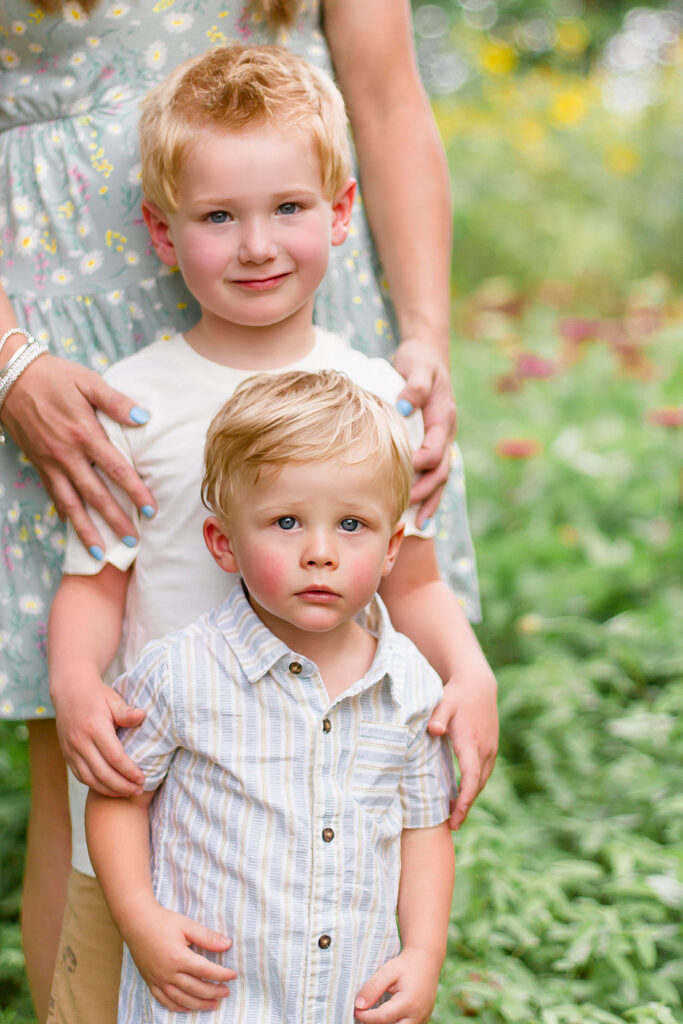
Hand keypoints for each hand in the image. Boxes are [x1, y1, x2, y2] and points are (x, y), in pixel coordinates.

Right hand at [1, 353, 154, 550]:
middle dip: (115, 520)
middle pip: (95, 494)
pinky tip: (73, 528)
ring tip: (100, 552)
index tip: (151, 510)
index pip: (116, 470)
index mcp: (84, 433)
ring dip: (86, 529)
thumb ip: (116, 402)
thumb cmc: (54, 376)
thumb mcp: (88, 381)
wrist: (11, 375)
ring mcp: (50, 462)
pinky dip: (64, 513)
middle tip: (133, 541)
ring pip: (70, 503)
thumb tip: (144, 418)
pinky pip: (53, 494)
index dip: (135, 492)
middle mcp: (66, 454)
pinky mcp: (38, 464)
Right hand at [53, 671, 145, 796]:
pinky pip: (81, 776)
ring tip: (127, 793)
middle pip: (102, 773)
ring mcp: (71, 750)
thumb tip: (142, 716)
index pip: (114, 757)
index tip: (143, 779)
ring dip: (109, 790)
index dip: (129, 771)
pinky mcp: (67, 755)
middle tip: (139, 790)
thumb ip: (127, 712)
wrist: (69, 691)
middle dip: (122, 786)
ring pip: (90, 779)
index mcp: (94, 728)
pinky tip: (110, 788)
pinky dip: (96, 786)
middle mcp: (80, 742)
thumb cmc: (97, 695)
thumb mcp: (113, 699)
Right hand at [123, 903, 235, 1012]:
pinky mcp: (150, 982)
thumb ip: (207, 937)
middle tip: (226, 992)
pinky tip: (189, 1008)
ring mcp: (158, 980)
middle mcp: (168, 973)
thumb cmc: (163, 921)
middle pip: (195, 988)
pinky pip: (165, 1001)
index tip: (233, 976)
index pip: (205, 971)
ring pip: (181, 999)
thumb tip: (228, 944)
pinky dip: (178, 1007)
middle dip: (213, 992)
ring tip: (213, 1004)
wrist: (137, 923)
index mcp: (178, 957)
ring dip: (199, 1004)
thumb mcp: (187, 925)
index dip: (221, 975)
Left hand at [354, 948, 440, 1023]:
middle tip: (364, 1014)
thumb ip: (373, 987)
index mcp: (408, 1002)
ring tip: (374, 1014)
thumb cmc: (405, 964)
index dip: (366, 1016)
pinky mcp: (423, 1020)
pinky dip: (395, 1023)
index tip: (356, 1010)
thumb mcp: (388, 971)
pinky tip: (386, 1015)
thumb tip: (359, 1005)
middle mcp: (417, 1015)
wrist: (427, 961)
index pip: (382, 1018)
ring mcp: (422, 1019)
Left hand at [393, 339, 456, 524]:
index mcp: (443, 418)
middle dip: (425, 491)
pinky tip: (416, 512)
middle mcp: (446, 433)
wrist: (427, 355)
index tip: (402, 474)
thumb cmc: (419, 360)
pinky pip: (434, 473)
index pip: (436, 448)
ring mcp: (442, 440)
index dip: (421, 463)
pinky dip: (428, 493)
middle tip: (405, 507)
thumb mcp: (417, 365)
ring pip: (440, 476)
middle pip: (441, 470)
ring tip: (418, 523)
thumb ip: (414, 385)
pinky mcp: (434, 443)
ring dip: (430, 499)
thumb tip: (403, 406)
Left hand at [428, 663, 497, 829]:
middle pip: (477, 785)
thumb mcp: (444, 701)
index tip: (455, 816)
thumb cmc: (457, 694)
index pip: (470, 777)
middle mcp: (485, 748)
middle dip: (466, 806)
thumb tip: (434, 730)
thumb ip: (438, 716)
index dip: (464, 799)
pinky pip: (483, 773)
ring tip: (454, 814)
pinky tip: (461, 793)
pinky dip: (474, 785)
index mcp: (471, 741)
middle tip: (452, 825)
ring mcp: (490, 749)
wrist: (478, 684)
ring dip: (470, 797)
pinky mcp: (491, 748)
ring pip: (481, 780)